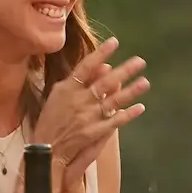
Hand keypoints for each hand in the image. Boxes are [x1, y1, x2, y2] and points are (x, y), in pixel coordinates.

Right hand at [32, 38, 148, 187]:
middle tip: (140, 61)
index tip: (115, 42)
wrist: (46, 150)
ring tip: (145, 82)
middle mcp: (79, 100)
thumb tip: (103, 67)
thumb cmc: (50, 120)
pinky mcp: (94, 132)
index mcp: (67, 89)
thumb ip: (79, 80)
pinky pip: (115, 121)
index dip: (101, 53)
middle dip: (124, 71)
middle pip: (105, 82)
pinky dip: (128, 115)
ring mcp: (88, 116)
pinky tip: (140, 107)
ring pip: (113, 101)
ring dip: (131, 92)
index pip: (86, 66)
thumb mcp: (58, 95)